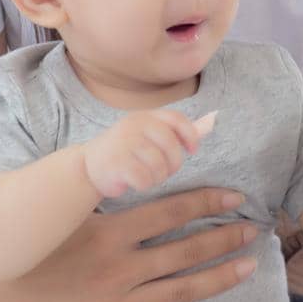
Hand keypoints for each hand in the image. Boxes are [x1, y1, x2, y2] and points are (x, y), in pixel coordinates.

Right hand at [0, 186, 260, 301]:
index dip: (208, 201)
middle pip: (185, 251)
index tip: (236, 196)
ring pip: (181, 291)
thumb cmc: (35, 236)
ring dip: (219, 276)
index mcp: (109, 231)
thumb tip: (142, 148)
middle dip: (224, 238)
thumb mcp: (67, 201)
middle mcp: (118, 268)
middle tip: (254, 228)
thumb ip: (106, 178)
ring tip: (249, 264)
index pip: (171, 211)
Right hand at [83, 109, 217, 199]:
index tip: (192, 150)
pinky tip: (135, 182)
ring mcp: (124, 142)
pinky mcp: (116, 162)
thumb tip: (214, 119)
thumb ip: (180, 130)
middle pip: (171, 146)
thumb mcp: (151, 134)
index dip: (190, 135)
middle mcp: (135, 125)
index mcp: (146, 116)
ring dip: (157, 176)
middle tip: (163, 170)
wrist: (88, 167)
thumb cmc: (127, 150)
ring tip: (146, 176)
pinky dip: (144, 185)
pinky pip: (144, 178)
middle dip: (173, 163)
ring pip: (159, 165)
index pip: (176, 119)